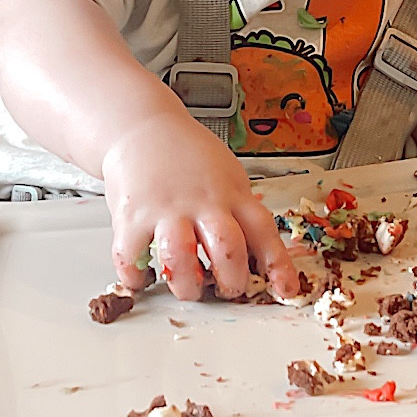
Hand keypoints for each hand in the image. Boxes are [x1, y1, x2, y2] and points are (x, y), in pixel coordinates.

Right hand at [101, 108, 300, 302]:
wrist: (140, 126)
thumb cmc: (185, 154)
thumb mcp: (227, 174)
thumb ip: (239, 210)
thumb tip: (258, 254)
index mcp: (231, 194)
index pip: (262, 231)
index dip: (277, 264)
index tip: (285, 290)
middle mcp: (202, 202)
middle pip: (227, 249)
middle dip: (231, 282)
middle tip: (226, 290)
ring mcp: (166, 210)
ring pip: (182, 259)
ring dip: (187, 286)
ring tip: (188, 288)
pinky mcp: (131, 216)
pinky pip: (133, 258)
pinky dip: (137, 278)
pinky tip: (143, 278)